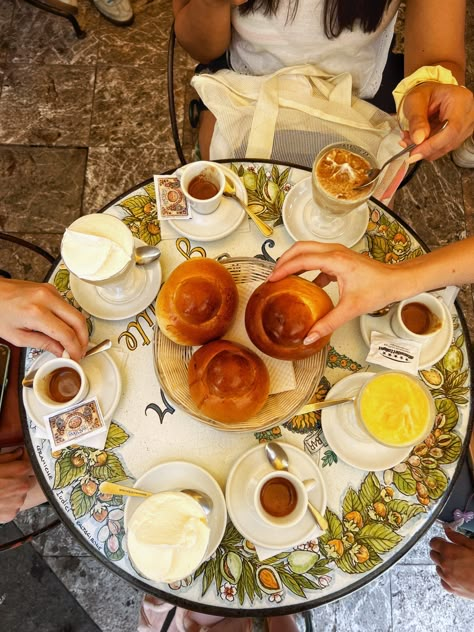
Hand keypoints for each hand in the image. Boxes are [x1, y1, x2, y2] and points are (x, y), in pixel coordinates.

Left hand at [0, 279, 88, 360]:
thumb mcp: (17, 336)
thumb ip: (43, 344)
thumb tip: (61, 351)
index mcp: (36, 313)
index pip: (66, 334)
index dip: (74, 349)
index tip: (75, 357)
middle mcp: (47, 299)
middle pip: (78, 321)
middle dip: (83, 339)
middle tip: (80, 351)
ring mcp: (51, 291)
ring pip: (76, 312)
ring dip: (79, 329)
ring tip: (74, 342)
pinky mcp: (51, 289)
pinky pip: (68, 306)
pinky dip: (71, 319)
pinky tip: (66, 329)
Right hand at [0, 448, 33, 522]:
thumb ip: (9, 456)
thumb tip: (18, 452)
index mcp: (20, 470)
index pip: (31, 460)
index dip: (25, 459)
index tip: (21, 458)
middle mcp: (23, 486)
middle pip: (30, 478)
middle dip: (22, 476)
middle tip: (9, 476)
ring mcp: (18, 501)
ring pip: (22, 493)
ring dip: (15, 490)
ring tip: (0, 489)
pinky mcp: (12, 514)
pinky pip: (14, 506)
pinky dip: (8, 503)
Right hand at [268, 242, 405, 343]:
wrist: (396, 281)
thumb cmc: (380, 288)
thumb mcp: (351, 309)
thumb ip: (328, 323)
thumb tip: (310, 336)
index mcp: (335, 260)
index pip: (302, 259)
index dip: (284, 268)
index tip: (272, 279)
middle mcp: (335, 252)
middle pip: (300, 248)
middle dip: (284, 259)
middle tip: (273, 275)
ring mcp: (337, 253)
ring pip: (308, 250)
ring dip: (293, 261)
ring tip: (283, 276)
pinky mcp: (339, 259)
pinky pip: (316, 258)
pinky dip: (306, 267)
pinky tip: (304, 283)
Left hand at [400, 82, 473, 161]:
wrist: (431, 94)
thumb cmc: (426, 94)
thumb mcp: (415, 101)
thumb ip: (416, 120)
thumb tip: (418, 139)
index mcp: (461, 100)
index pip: (452, 129)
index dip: (433, 144)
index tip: (415, 152)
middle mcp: (468, 114)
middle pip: (450, 141)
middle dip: (426, 148)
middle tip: (408, 146)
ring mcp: (466, 125)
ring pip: (446, 147)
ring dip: (425, 148)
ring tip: (410, 139)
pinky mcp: (460, 135)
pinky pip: (444, 147)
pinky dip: (429, 148)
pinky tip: (418, 140)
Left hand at [430, 527, 473, 598]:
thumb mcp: (472, 545)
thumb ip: (457, 537)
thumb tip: (447, 530)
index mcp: (448, 552)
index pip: (433, 542)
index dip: (438, 540)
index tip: (442, 540)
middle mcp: (444, 565)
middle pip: (433, 555)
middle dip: (440, 551)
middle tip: (450, 551)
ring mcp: (447, 578)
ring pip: (438, 568)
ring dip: (443, 564)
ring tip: (456, 563)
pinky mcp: (452, 589)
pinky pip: (443, 581)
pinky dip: (447, 577)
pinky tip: (456, 574)